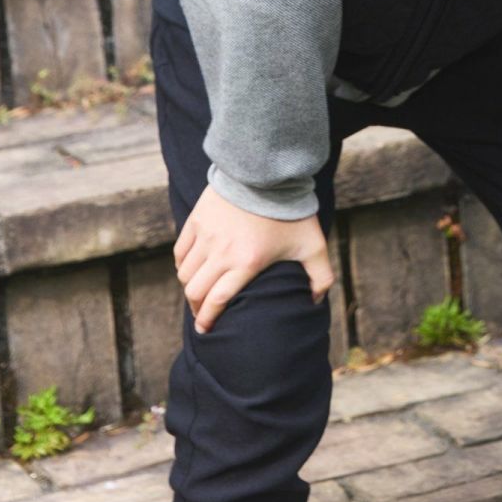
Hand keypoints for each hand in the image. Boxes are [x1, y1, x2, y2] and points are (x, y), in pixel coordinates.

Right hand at [174, 184, 335, 332]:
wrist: (268, 170)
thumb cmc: (292, 210)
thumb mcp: (312, 244)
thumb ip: (320, 277)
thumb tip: (314, 302)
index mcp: (247, 262)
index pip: (217, 301)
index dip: (208, 320)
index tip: (207, 330)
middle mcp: (221, 252)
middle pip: (195, 291)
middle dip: (197, 309)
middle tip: (202, 315)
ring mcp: (206, 235)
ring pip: (185, 273)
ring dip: (190, 287)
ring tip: (198, 292)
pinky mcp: (197, 219)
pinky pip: (180, 251)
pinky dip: (183, 265)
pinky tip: (192, 269)